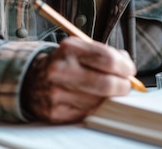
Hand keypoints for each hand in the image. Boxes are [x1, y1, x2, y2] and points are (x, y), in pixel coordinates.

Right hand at [22, 37, 136, 122]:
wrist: (32, 79)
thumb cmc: (64, 62)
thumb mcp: (81, 48)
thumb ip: (106, 54)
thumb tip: (128, 68)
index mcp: (70, 49)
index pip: (108, 59)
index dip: (125, 67)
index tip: (130, 70)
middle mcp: (61, 70)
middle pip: (106, 83)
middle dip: (122, 86)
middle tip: (125, 85)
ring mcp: (57, 93)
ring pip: (99, 101)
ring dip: (108, 98)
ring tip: (106, 91)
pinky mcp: (56, 112)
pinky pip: (87, 113)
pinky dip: (95, 107)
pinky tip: (91, 99)